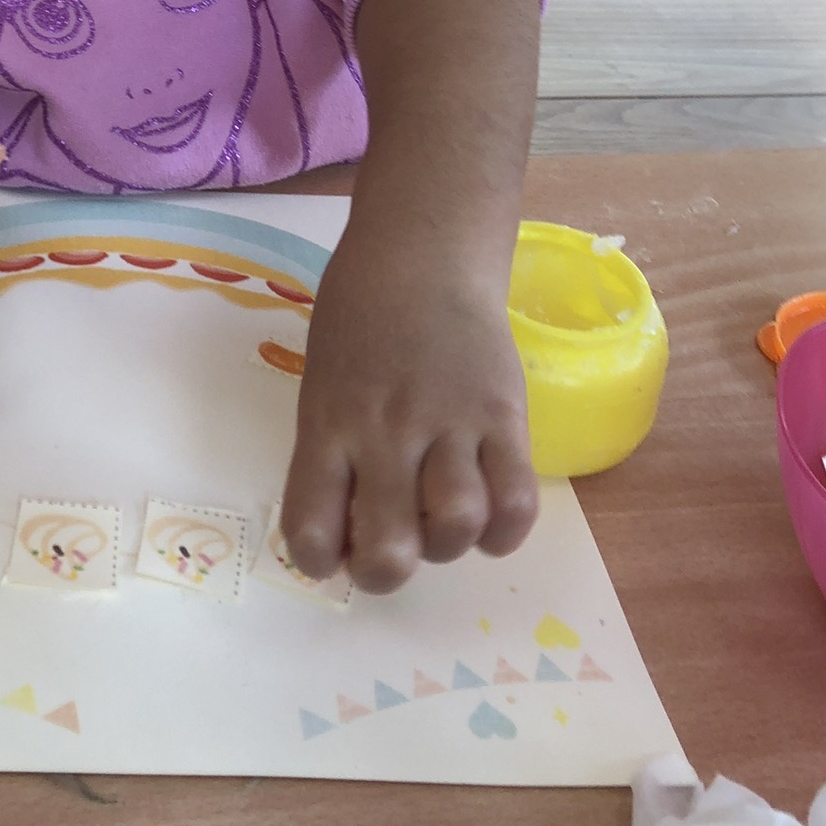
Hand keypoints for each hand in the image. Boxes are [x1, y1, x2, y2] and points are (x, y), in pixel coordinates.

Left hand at [278, 228, 537, 595]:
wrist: (423, 252)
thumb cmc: (360, 315)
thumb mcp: (322, 380)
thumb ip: (330, 450)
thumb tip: (344, 531)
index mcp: (327, 422)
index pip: (310, 524)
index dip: (317, 561)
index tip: (331, 554)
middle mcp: (385, 431)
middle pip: (389, 546)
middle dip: (384, 574)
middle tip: (388, 556)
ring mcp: (449, 423)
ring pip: (456, 527)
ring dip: (448, 546)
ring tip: (439, 523)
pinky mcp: (503, 415)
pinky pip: (515, 501)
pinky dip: (503, 531)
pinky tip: (488, 519)